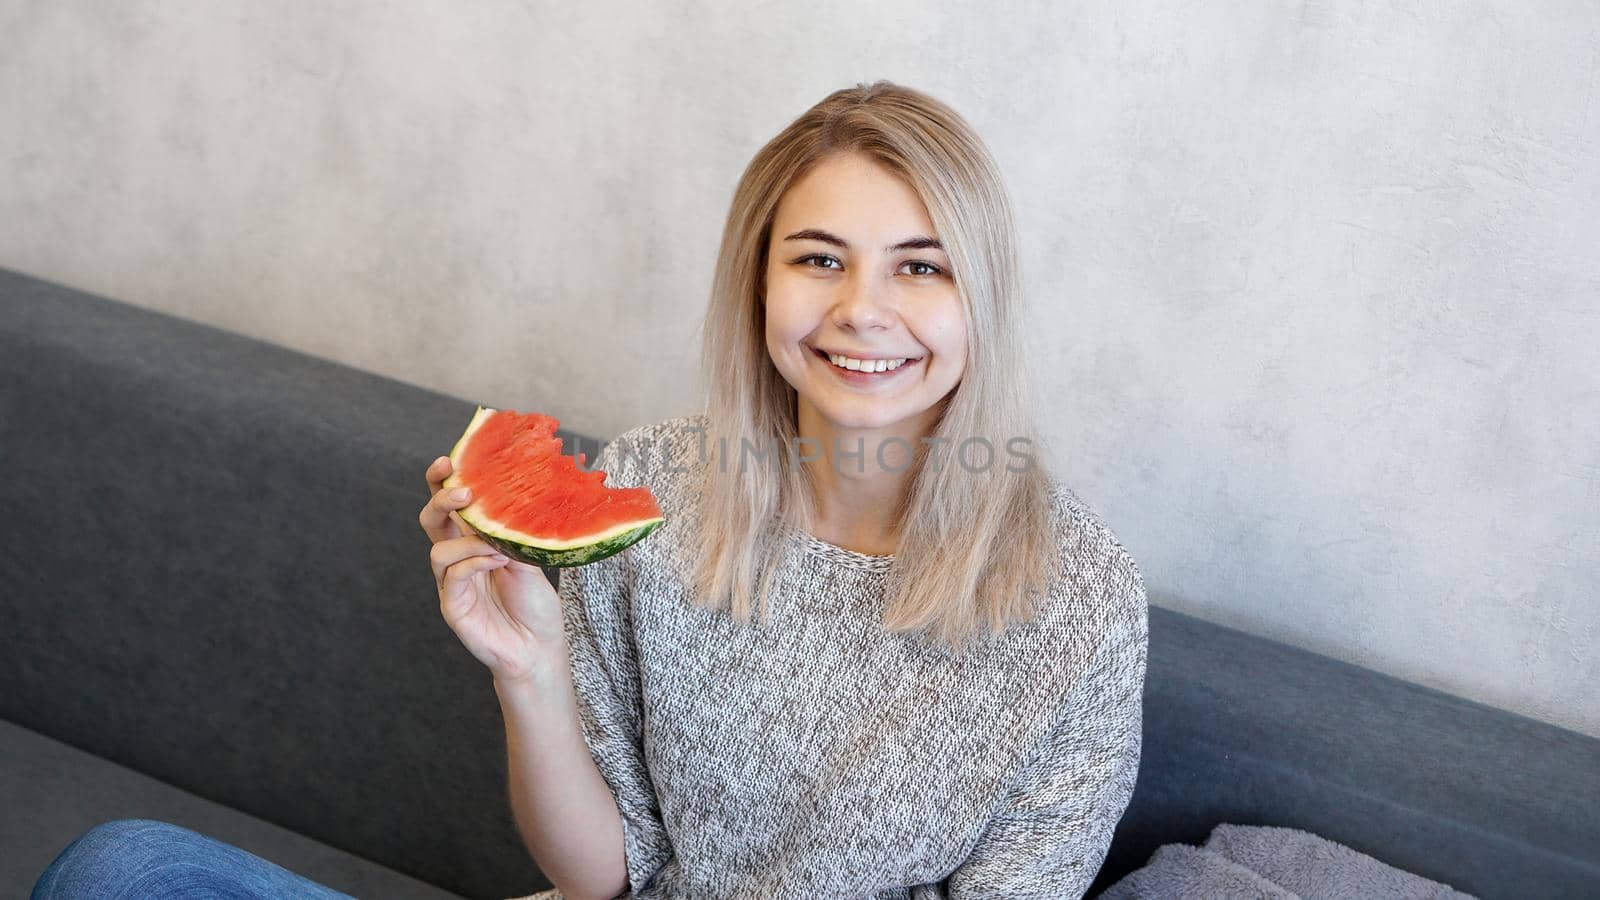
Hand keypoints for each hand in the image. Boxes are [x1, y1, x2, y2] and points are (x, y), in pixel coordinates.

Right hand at [419, 455, 565, 683]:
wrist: (539, 648)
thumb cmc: (535, 604)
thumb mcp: (529, 559)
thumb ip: (513, 534)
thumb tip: (510, 499)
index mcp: (473, 542)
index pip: (449, 506)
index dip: (441, 482)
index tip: (449, 461)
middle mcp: (458, 559)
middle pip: (431, 521)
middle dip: (440, 500)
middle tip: (462, 492)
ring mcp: (451, 583)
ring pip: (438, 549)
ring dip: (468, 540)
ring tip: (497, 546)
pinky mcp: (452, 606)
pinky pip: (451, 576)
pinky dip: (473, 563)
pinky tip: (496, 562)